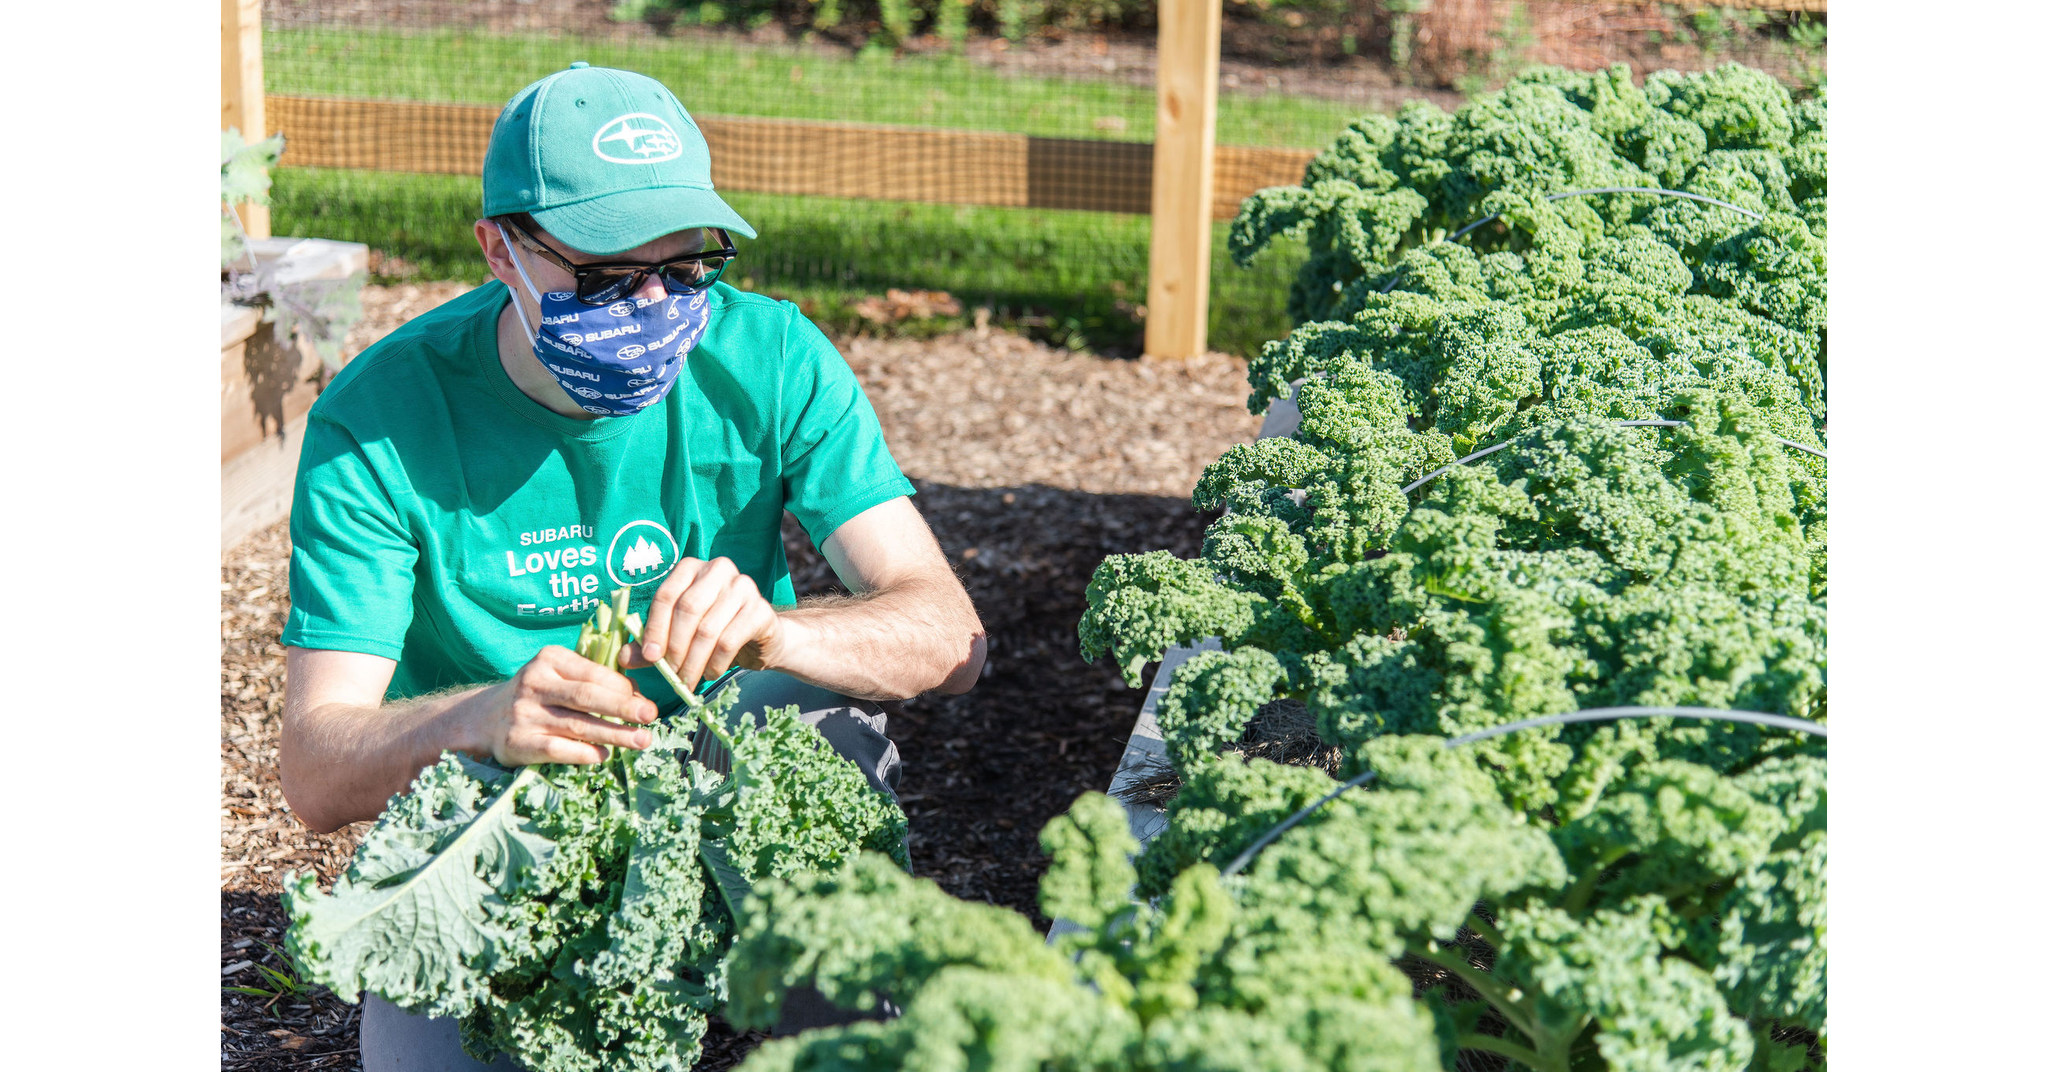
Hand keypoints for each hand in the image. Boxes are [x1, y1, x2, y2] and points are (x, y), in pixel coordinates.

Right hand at [472, 645, 657, 765]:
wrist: (485, 718)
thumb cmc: (538, 695)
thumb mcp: (558, 674)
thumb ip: (593, 680)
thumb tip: (637, 697)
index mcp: (549, 660)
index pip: (593, 674)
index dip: (624, 689)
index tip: (646, 702)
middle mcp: (534, 683)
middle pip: (587, 697)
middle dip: (623, 707)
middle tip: (650, 716)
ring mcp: (524, 714)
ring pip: (577, 725)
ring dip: (614, 734)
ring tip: (641, 740)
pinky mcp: (518, 742)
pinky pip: (558, 749)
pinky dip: (585, 753)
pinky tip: (604, 755)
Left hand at [623, 556, 785, 692]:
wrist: (760, 638)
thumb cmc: (713, 631)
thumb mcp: (678, 635)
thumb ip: (651, 643)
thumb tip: (623, 658)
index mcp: (692, 568)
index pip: (666, 595)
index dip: (655, 628)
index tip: (650, 657)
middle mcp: (718, 569)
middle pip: (688, 610)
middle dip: (675, 647)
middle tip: (671, 674)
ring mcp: (743, 587)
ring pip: (708, 629)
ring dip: (694, 661)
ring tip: (688, 680)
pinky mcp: (761, 610)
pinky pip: (730, 640)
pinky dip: (715, 663)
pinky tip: (711, 673)